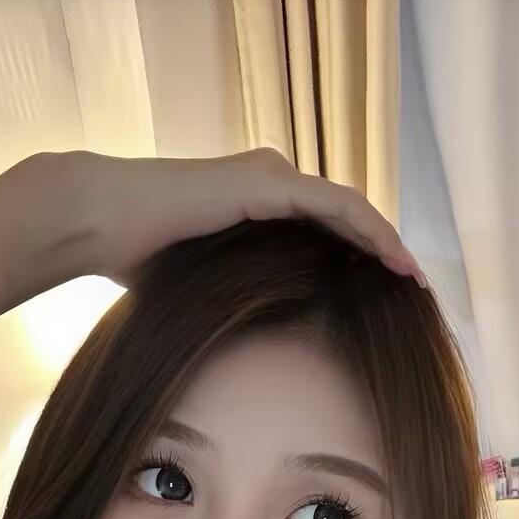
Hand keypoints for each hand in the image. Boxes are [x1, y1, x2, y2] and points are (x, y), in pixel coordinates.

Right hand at [22, 147, 425, 290]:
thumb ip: (236, 294)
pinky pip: (336, 207)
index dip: (362, 258)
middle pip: (347, 218)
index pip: (326, 228)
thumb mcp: (204, 283)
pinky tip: (395, 261)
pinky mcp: (267, 182)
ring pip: (350, 210)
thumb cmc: (138, 258)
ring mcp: (271, 177)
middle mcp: (272, 180)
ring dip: (388, 244)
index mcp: (258, 202)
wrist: (100, 221)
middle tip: (418, 292)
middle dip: (385, 254)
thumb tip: (250, 341)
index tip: (389, 296)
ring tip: (417, 282)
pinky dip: (370, 232)